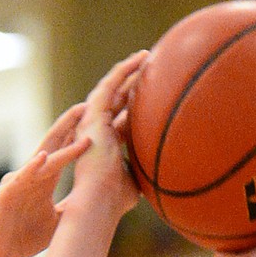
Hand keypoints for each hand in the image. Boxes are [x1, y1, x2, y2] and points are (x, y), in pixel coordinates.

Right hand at [0, 104, 91, 256]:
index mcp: (43, 180)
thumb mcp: (57, 222)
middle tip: (85, 107)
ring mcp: (16, 183)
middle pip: (50, 145)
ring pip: (39, 160)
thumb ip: (73, 207)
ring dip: (58, 146)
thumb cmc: (24, 239)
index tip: (96, 119)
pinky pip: (19, 179)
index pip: (61, 151)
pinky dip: (30, 168)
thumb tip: (97, 203)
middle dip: (67, 125)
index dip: (76, 134)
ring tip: (74, 129)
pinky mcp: (4, 197)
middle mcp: (30, 175)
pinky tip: (42, 158)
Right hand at [68, 52, 146, 221]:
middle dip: (133, 82)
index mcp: (106, 145)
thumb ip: (145, 171)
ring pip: (112, 87)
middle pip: (118, 100)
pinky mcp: (91, 116)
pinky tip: (139, 60)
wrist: (99, 200)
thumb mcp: (136, 181)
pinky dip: (123, 72)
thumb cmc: (115, 199)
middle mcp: (97, 130)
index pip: (123, 119)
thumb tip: (164, 173)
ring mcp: (93, 122)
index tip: (153, 97)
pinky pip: (109, 85)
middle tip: (150, 67)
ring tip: (146, 56)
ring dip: (129, 71)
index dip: (137, 107)